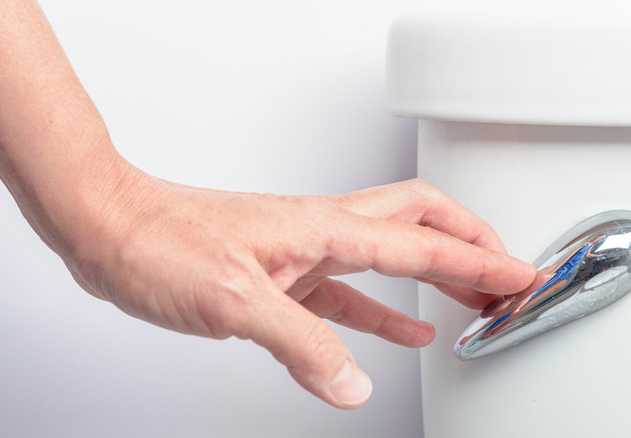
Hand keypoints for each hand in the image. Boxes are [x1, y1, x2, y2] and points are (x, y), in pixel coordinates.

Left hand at [65, 170, 535, 408]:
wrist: (112, 230)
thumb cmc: (162, 243)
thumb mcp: (237, 301)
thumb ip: (302, 345)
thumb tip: (353, 386)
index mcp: (325, 228)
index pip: (423, 242)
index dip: (478, 260)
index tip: (518, 273)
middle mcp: (322, 233)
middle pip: (419, 225)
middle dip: (470, 246)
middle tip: (505, 272)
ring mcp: (305, 253)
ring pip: (391, 259)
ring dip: (437, 277)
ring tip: (473, 301)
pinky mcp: (284, 277)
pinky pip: (351, 295)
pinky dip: (385, 312)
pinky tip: (402, 330)